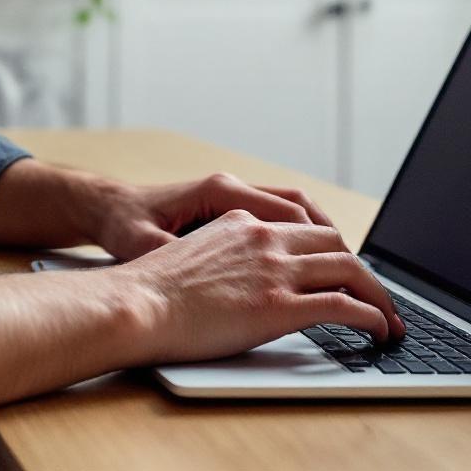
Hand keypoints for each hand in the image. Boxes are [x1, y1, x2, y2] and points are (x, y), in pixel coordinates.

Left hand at [83, 171, 346, 262]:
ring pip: (297, 211)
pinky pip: (280, 217)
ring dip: (324, 240)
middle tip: (365, 282)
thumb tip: (209, 279)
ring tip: (350, 274)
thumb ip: (181, 257)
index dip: (324, 247)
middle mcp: (233, 188)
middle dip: (337, 246)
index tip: (349, 276)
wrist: (105, 207)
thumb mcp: (146, 246)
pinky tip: (313, 265)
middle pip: (303, 210)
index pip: (290, 215)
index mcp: (220, 192)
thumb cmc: (122, 226)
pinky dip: (303, 238)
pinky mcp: (230, 209)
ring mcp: (233, 197)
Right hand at [115, 209, 404, 365]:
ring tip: (390, 319)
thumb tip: (239, 282)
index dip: (331, 251)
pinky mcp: (279, 305)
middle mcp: (264, 238)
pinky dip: (371, 317)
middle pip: (335, 244)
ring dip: (379, 295)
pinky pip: (344, 306)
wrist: (134, 303)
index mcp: (242, 223)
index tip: (344, 271)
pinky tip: (378, 331)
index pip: (303, 228)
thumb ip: (224, 258)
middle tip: (377, 296)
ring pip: (350, 270)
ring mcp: (274, 269)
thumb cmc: (148, 291)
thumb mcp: (190, 256)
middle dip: (363, 270)